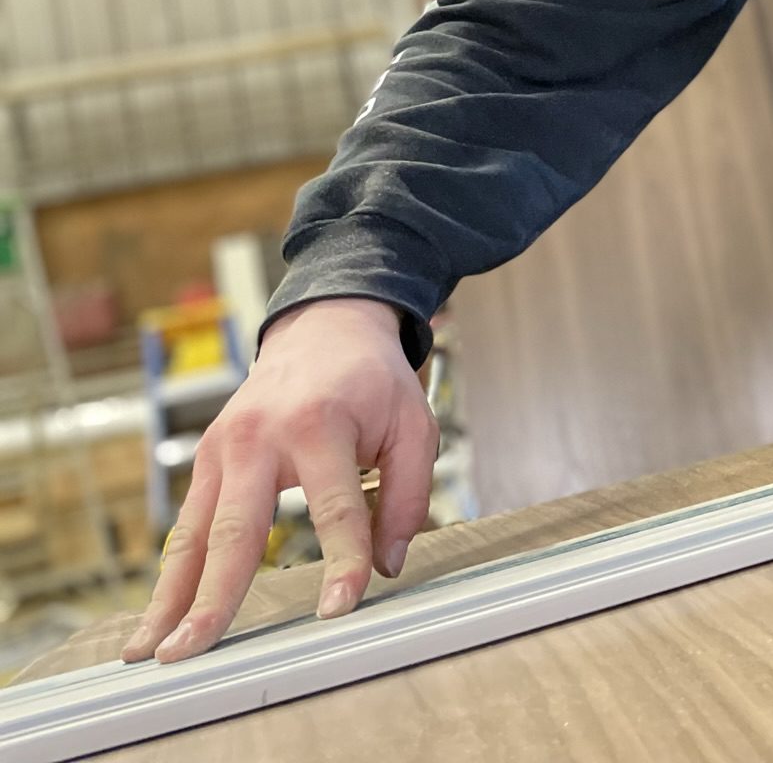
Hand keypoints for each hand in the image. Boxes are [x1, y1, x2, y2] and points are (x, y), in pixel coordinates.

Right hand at [123, 298, 438, 663]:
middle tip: (193, 650)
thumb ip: (409, 496)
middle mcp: (257, 437)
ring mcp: (222, 448)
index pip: (333, 510)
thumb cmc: (372, 381)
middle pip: (235, 530)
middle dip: (213, 597)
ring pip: (193, 534)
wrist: (326, 330)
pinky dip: (174, 571)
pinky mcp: (207, 459)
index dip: (342, 562)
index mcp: (317, 424)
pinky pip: (188, 524)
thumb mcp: (413, 425)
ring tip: (150, 650)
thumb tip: (388, 565)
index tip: (339, 609)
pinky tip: (162, 613)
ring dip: (170, 596)